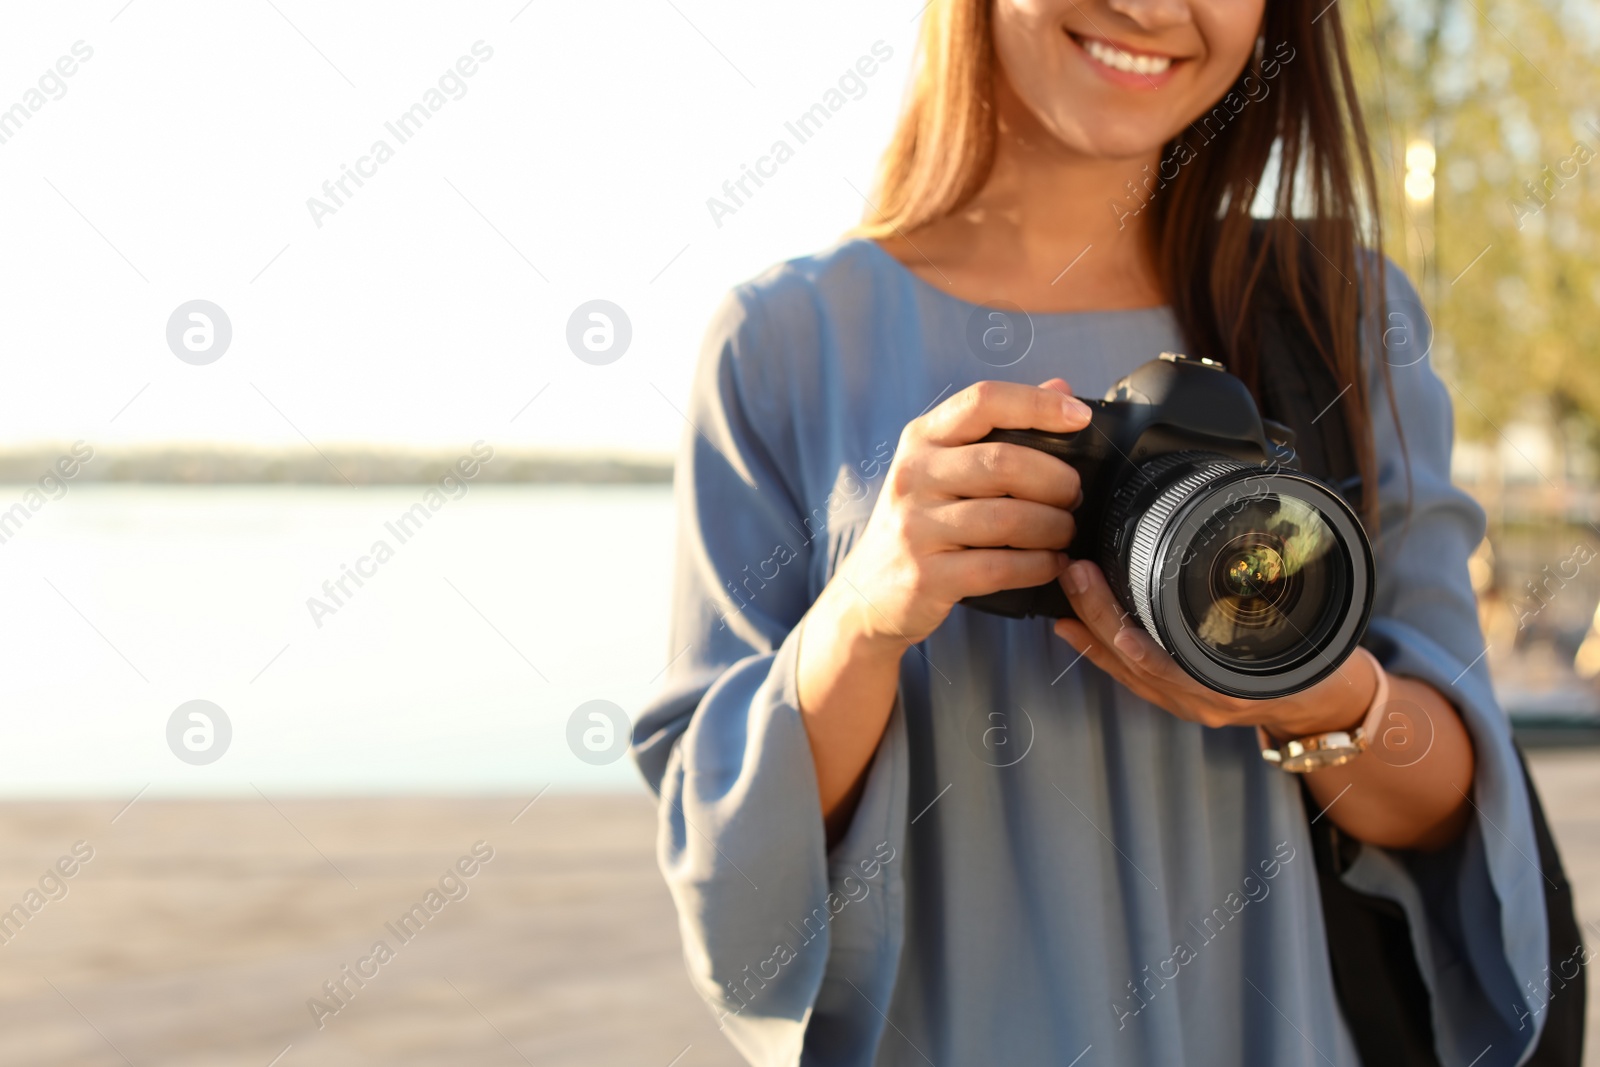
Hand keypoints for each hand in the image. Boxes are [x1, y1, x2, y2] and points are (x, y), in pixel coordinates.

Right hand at [828, 379, 1092, 651]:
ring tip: (1067, 532)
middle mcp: (913, 475)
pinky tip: (1053, 563)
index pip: (983, 401)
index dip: (1038, 404)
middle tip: (1075, 496)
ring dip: (1054, 527)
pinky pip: (999, 567)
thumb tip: (1060, 386)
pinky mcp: (924, 575)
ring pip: (1008, 518)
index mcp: (922, 439)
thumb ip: (1000, 427)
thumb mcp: (945, 467)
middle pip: (1003, 462)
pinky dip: (1039, 566)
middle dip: (1056, 480)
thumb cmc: (922, 522)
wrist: (867, 591)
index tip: (1079, 417)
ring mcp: (914, 526)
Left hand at [1053, 559, 1377, 737]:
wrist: (1324, 707)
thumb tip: (1252, 551)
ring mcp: (1186, 703)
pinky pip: (1129, 676)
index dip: (1126, 635)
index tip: (1101, 597)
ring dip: (1090, 632)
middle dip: (1096, 618)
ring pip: (1124, 670)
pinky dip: (1101, 650)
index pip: (1164, 665)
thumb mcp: (1305, 632)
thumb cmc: (1317, 667)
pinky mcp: (1177, 698)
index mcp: (1229, 686)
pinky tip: (1076, 628)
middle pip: (1132, 662)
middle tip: (1075, 575)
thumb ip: (1273, 600)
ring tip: (1064, 596)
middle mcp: (1200, 700)